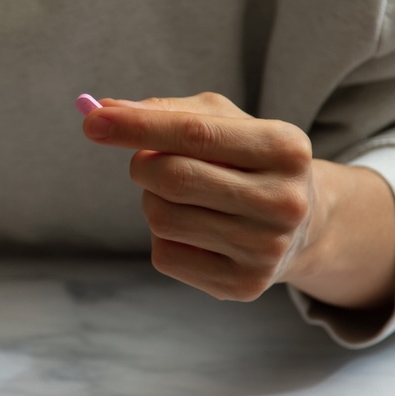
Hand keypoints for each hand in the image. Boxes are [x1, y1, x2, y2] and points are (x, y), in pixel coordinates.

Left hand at [82, 93, 394, 308]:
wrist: (303, 224)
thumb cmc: (247, 160)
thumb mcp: (223, 122)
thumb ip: (166, 112)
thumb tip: (102, 110)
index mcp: (285, 147)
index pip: (195, 133)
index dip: (138, 127)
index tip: (92, 121)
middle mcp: (283, 201)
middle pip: (173, 178)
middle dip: (142, 165)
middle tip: (146, 162)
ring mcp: (266, 249)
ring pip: (162, 218)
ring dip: (151, 201)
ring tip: (181, 197)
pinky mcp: (243, 285)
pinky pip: (165, 256)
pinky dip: (164, 238)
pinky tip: (195, 230)